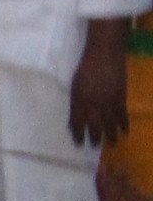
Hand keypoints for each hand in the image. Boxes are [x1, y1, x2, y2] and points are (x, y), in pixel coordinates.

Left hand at [70, 20, 128, 148]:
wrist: (104, 53)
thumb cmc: (86, 68)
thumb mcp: (75, 85)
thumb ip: (76, 101)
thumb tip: (75, 118)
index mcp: (78, 98)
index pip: (76, 121)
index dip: (77, 133)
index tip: (78, 143)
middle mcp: (92, 102)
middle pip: (93, 124)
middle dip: (94, 137)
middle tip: (94, 146)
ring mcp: (108, 100)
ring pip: (109, 122)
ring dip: (110, 135)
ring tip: (111, 144)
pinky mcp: (120, 96)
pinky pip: (122, 114)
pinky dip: (123, 124)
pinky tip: (124, 132)